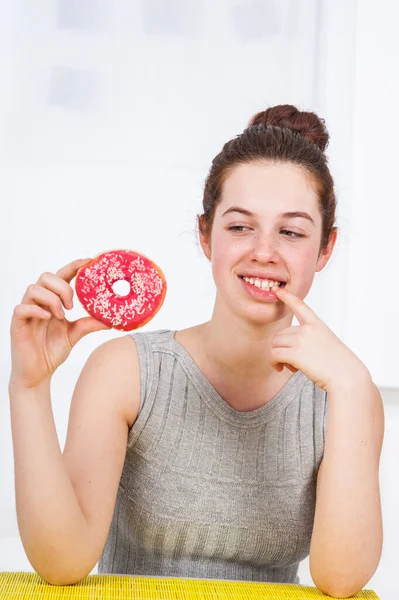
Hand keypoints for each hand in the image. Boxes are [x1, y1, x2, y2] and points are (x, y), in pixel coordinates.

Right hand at [10, 258, 110, 389]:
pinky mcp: (17, 323)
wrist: (38, 373)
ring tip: (61, 315)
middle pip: (46, 277)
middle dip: (62, 287)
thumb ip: (89, 323)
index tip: (88, 261)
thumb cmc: (52, 350)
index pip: (61, 276)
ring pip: (33, 289)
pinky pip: (21, 308)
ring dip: (51, 299)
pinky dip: (36, 309)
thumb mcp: (75, 334)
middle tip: (72, 305)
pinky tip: (48, 318)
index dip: (73, 266)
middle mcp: (38, 302)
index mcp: (53, 300)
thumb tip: (111, 319)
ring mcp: (27, 311)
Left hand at [270, 287, 369, 391]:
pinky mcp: (295, 353)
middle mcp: (308, 329)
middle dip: (282, 348)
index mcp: (317, 325)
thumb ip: (310, 340)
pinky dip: (274, 363)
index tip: (278, 290)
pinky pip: (274, 355)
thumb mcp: (327, 343)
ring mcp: (301, 340)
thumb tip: (287, 349)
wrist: (347, 377)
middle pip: (280, 334)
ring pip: (275, 344)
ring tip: (291, 366)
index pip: (300, 306)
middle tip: (293, 361)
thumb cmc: (339, 365)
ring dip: (279, 356)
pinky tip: (280, 369)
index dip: (288, 297)